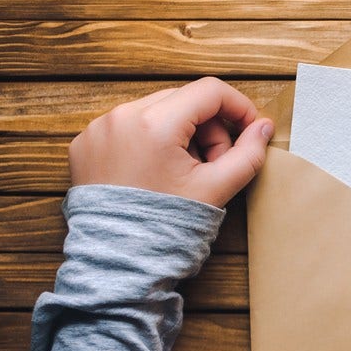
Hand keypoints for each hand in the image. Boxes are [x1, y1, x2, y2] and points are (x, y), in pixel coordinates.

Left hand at [68, 77, 273, 207]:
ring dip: (179, 135)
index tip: (249, 129)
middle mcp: (122, 116)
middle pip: (184, 101)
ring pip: (156, 112)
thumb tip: (264, 127)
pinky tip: (154, 175)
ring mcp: (99, 128)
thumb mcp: (217, 188)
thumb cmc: (166, 227)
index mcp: (155, 124)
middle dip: (208, 129)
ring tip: (182, 174)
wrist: (118, 260)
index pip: (209, 91)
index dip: (238, 107)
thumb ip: (249, 154)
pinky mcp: (86, 142)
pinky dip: (148, 142)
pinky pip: (128, 126)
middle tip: (214, 164)